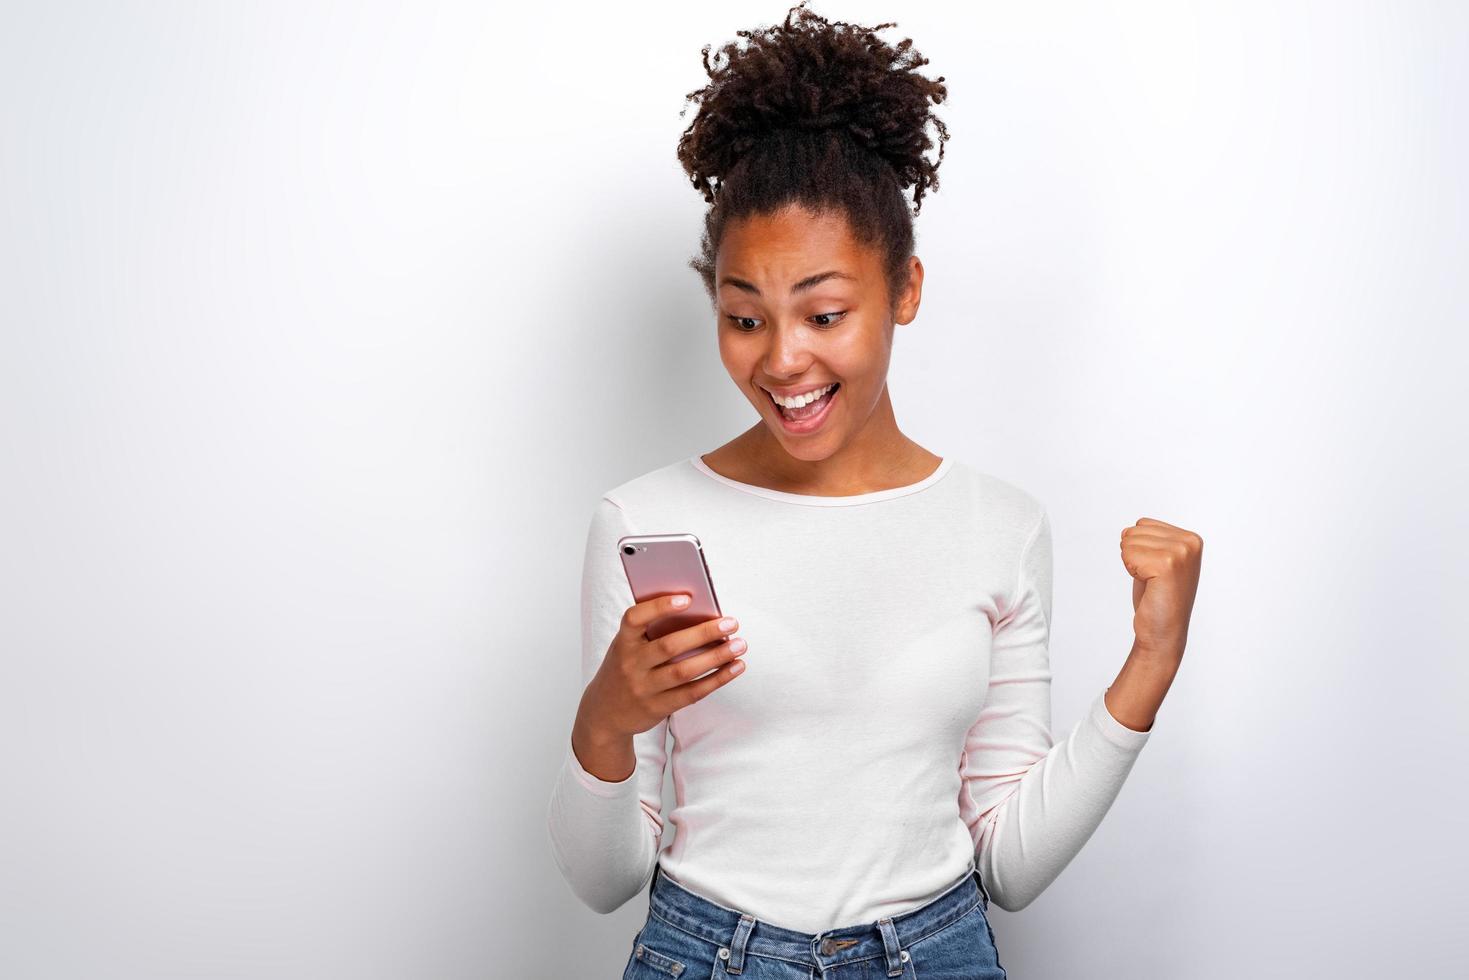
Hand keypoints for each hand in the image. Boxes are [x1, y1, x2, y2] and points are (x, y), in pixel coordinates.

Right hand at [579, 594, 747, 739]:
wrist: (605, 713)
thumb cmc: (625, 668)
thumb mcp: (628, 647)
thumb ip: (652, 631)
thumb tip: (699, 612)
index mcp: (622, 642)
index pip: (635, 618)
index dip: (659, 606)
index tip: (687, 598)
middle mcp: (631, 665)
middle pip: (669, 646)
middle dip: (704, 633)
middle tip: (731, 623)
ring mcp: (644, 688)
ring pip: (684, 672)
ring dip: (716, 657)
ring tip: (739, 645)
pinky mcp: (658, 707)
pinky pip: (692, 693)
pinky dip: (717, 679)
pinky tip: (735, 667)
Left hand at [1122, 518, 1202, 661]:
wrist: (1163, 631)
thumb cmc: (1158, 598)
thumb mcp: (1157, 560)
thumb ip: (1147, 539)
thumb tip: (1126, 530)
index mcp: (1191, 538)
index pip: (1142, 524)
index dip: (1140, 548)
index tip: (1155, 569)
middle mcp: (1190, 542)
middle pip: (1134, 531)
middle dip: (1134, 556)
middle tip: (1152, 579)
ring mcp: (1180, 552)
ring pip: (1128, 542)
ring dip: (1133, 565)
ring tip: (1152, 582)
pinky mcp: (1167, 564)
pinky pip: (1128, 555)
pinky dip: (1132, 572)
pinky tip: (1149, 586)